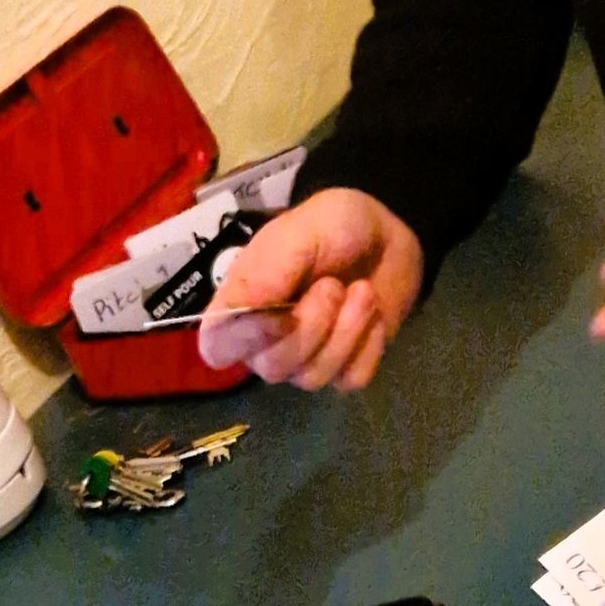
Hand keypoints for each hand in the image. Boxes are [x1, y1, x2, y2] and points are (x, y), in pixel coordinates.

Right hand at [196, 188, 423, 392]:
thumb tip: (238, 319)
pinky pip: (351, 379)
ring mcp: (306, 357)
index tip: (280, 315)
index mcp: (243, 302)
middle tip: (333, 285)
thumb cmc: (334, 226)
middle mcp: (267, 339)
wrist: (387, 235)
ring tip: (361, 290)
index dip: (244, 340)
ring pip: (313, 377)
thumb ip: (266, 274)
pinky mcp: (345, 366)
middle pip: (273, 368)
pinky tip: (372, 313)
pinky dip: (368, 344)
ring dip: (346, 330)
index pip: (217, 346)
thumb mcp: (298, 233)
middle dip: (311, 325)